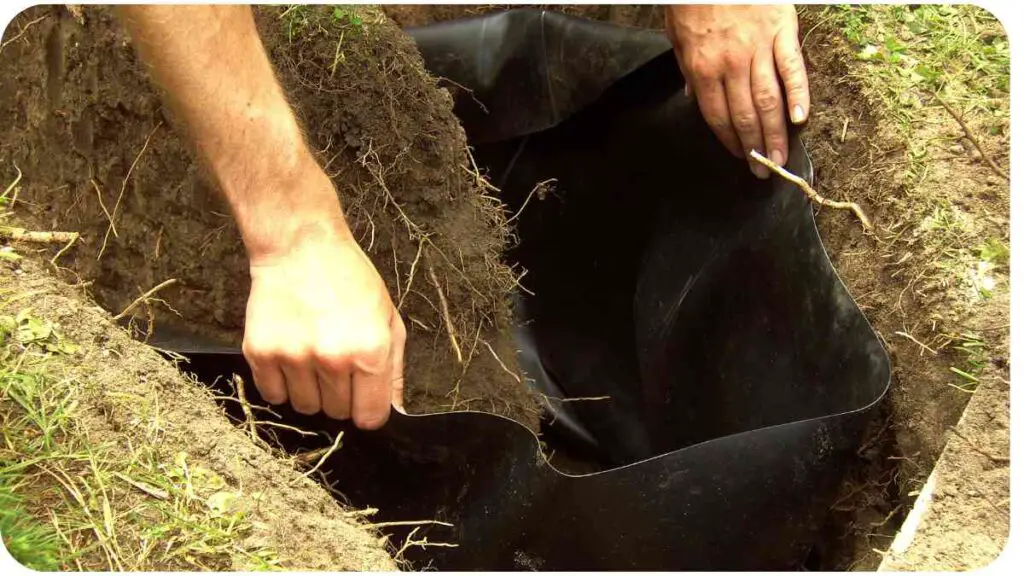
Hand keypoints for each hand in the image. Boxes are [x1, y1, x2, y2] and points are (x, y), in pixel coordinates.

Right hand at [242, 218, 405, 429]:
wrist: (300, 246)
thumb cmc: (349, 278)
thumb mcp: (388, 317)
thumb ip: (394, 368)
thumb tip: (395, 409)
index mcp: (370, 351)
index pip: (370, 417)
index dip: (368, 410)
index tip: (363, 398)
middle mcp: (332, 359)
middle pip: (337, 414)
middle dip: (340, 395)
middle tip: (336, 362)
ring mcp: (293, 357)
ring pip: (305, 407)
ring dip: (311, 390)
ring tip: (312, 356)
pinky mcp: (260, 353)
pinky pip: (273, 395)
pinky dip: (281, 384)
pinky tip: (290, 357)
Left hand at [666, 5, 808, 177]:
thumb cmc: (694, 0)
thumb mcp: (678, 36)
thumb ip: (688, 69)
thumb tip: (693, 97)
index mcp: (703, 67)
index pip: (717, 115)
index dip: (729, 140)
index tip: (738, 157)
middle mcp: (731, 63)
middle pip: (745, 115)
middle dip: (754, 148)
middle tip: (763, 171)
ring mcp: (758, 47)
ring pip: (769, 100)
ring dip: (775, 133)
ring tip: (780, 157)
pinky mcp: (782, 31)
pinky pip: (792, 68)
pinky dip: (799, 94)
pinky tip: (800, 119)